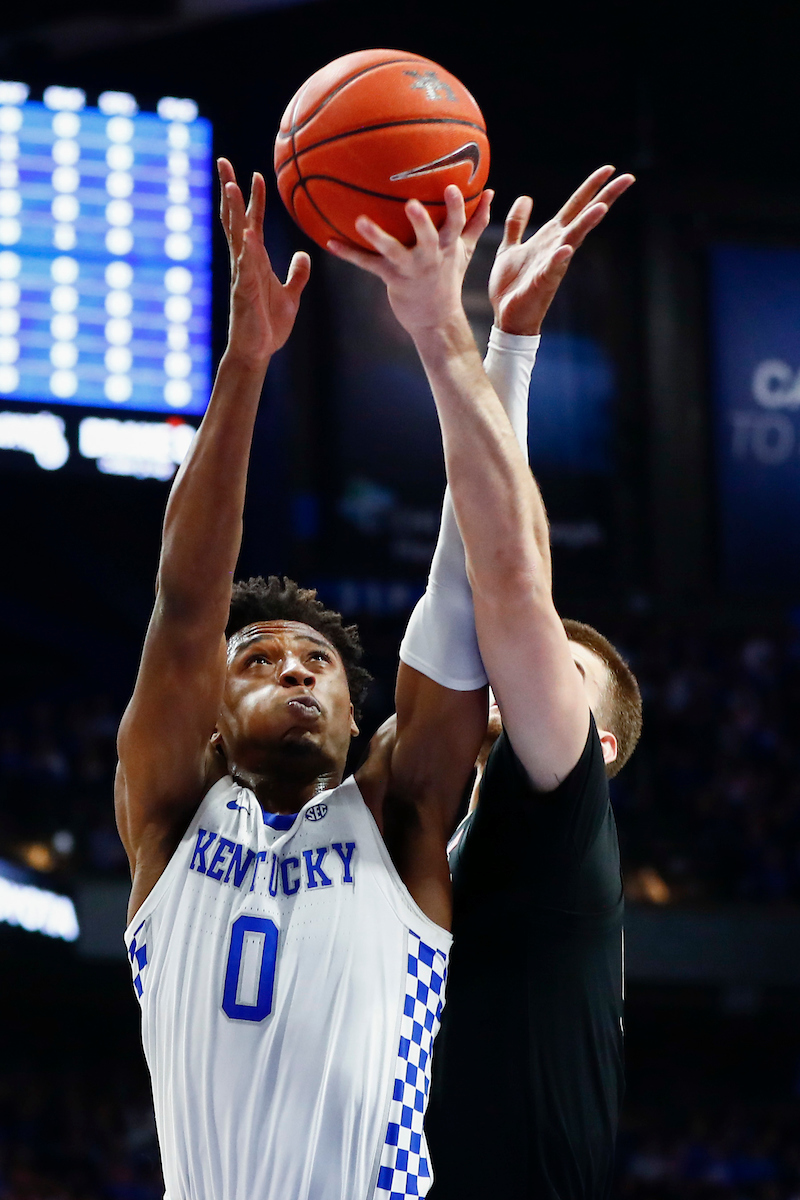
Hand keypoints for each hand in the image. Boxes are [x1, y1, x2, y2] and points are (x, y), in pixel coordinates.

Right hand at [217, 158, 309, 366]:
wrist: (258, 350)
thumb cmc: (270, 325)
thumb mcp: (291, 295)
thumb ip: (297, 274)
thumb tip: (304, 255)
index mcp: (256, 260)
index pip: (253, 222)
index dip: (254, 199)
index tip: (257, 174)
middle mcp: (245, 262)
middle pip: (235, 219)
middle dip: (230, 190)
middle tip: (223, 162)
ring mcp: (242, 275)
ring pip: (236, 236)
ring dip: (234, 211)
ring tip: (232, 185)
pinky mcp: (245, 292)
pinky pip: (245, 267)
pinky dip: (246, 250)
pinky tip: (248, 233)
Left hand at [327, 186, 492, 339]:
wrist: (434, 319)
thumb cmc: (447, 277)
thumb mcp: (464, 250)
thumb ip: (476, 221)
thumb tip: (491, 192)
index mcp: (449, 247)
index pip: (456, 224)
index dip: (455, 207)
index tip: (451, 186)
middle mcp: (430, 257)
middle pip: (428, 238)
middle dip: (421, 222)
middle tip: (411, 204)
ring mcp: (409, 269)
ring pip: (392, 251)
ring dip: (376, 236)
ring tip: (360, 221)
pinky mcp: (390, 278)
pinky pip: (367, 264)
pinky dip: (348, 253)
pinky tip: (329, 242)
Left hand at [488, 166, 634, 336]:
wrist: (506, 317)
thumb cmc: (512, 285)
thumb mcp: (510, 247)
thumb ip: (517, 223)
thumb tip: (525, 198)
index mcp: (550, 237)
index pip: (575, 206)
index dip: (591, 187)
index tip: (609, 168)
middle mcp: (557, 247)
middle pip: (584, 217)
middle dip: (604, 198)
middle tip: (627, 178)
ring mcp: (552, 264)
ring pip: (573, 240)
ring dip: (587, 223)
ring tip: (601, 207)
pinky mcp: (542, 282)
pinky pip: (552, 268)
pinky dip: (559, 258)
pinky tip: (567, 248)